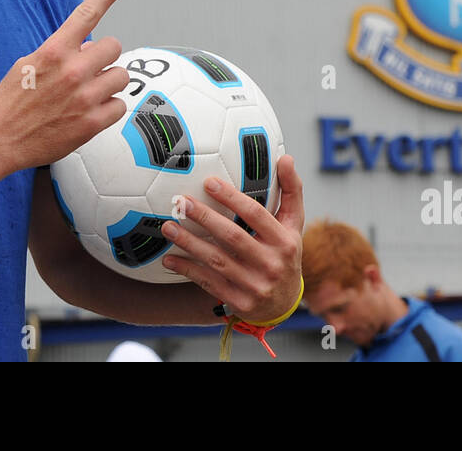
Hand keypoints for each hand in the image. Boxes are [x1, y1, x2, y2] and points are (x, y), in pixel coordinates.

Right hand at [0, 0, 131, 171]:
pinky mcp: (91, 123)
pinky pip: (119, 105)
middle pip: (114, 47)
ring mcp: (84, 98)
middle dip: (104, 56)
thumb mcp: (29, 64)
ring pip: (122, 76)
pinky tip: (88, 113)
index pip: (85, 15)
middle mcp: (72, 71)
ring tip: (87, 93)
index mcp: (53, 51)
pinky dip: (108, 108)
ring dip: (108, 82)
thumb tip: (90, 49)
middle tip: (90, 69)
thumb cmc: (12, 101)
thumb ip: (61, 52)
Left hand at [159, 154, 304, 323]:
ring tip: (168, 227)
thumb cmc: (284, 253)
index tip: (208, 182)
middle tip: (181, 202)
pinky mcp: (240, 302)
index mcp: (285, 241)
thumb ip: (291, 191)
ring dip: (189, 243)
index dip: (232, 197)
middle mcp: (271, 264)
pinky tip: (170, 259)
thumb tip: (286, 157)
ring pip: (216, 261)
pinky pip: (209, 283)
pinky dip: (188, 270)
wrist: (285, 304)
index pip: (256, 214)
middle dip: (204, 218)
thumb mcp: (294, 224)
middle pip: (233, 237)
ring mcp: (255, 286)